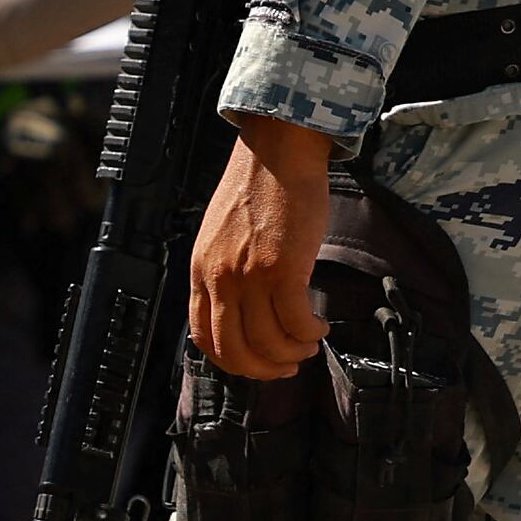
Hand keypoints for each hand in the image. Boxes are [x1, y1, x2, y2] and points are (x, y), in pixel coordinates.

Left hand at [190, 115, 336, 380]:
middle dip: (264, 369)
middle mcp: (219, 278)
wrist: (277, 151)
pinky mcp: (281, 267)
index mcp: (200, 273)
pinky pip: (295, 321)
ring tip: (310, 342)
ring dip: (294, 352)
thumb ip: (224, 271)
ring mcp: (248, 275)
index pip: (204, 337)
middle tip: (289, 366)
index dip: (233, 361)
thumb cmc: (258, 189)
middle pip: (234, 350)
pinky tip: (320, 326)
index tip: (257, 364)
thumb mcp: (221, 237)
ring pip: (268, 341)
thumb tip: (243, 307)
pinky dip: (310, 332)